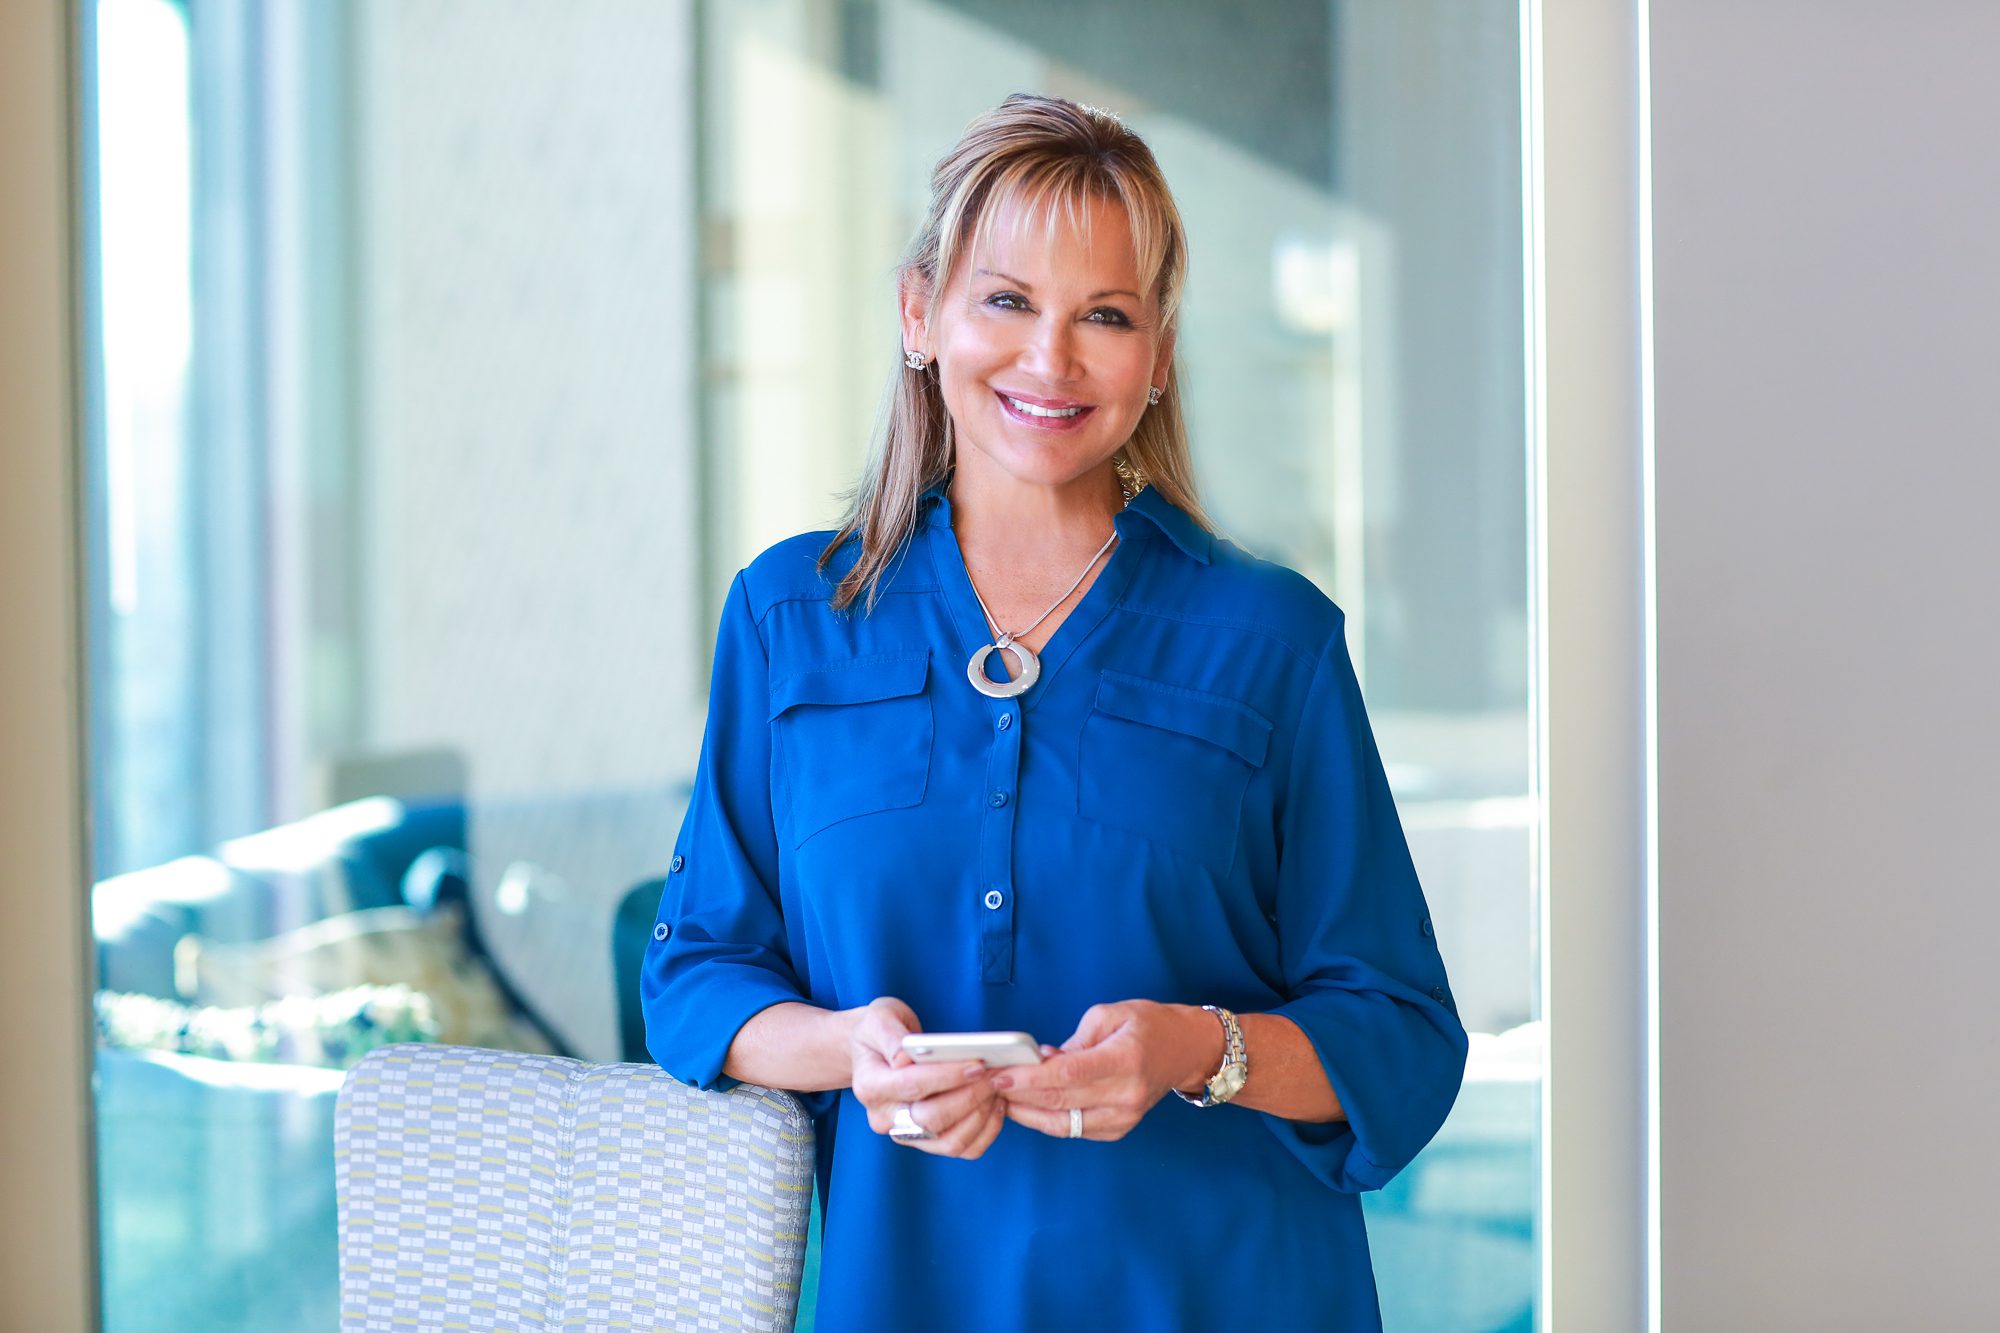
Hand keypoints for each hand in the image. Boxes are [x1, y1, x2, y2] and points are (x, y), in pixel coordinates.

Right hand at [847, 997, 1006, 1159]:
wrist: (876, 1052)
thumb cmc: (880, 1032)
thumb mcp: (879, 1019)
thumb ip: (890, 1036)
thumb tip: (906, 1057)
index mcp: (870, 1086)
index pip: (912, 1085)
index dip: (947, 1077)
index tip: (977, 1065)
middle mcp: (884, 1117)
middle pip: (932, 1119)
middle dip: (970, 1097)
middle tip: (995, 1074)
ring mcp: (906, 1133)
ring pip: (950, 1141)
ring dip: (981, 1115)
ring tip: (998, 1086)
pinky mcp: (926, 1141)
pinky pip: (962, 1148)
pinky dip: (986, 1130)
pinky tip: (996, 1103)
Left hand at [992, 1000, 1221, 1140]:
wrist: (1184, 1051)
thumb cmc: (1148, 1026)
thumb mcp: (1110, 1015)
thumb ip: (1073, 1041)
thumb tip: (1042, 1061)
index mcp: (1124, 1060)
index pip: (1068, 1075)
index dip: (1030, 1078)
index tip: (1001, 1075)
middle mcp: (1125, 1094)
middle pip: (1061, 1102)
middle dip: (1020, 1095)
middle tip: (990, 1085)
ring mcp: (1124, 1117)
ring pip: (1064, 1124)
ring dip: (1028, 1113)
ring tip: (1002, 1099)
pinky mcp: (1119, 1129)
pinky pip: (1075, 1130)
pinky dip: (1048, 1120)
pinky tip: (1028, 1106)